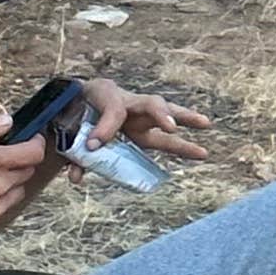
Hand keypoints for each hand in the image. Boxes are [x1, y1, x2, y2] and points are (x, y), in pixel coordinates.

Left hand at [77, 76, 212, 164]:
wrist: (75, 102)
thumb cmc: (75, 111)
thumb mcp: (69, 126)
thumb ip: (75, 150)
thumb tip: (76, 178)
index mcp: (107, 96)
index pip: (112, 110)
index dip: (105, 127)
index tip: (94, 145)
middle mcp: (129, 105)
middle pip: (151, 104)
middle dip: (161, 114)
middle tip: (171, 126)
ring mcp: (139, 119)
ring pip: (166, 117)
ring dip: (186, 120)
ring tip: (206, 124)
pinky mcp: (142, 134)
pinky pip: (164, 139)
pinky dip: (182, 147)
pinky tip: (199, 152)